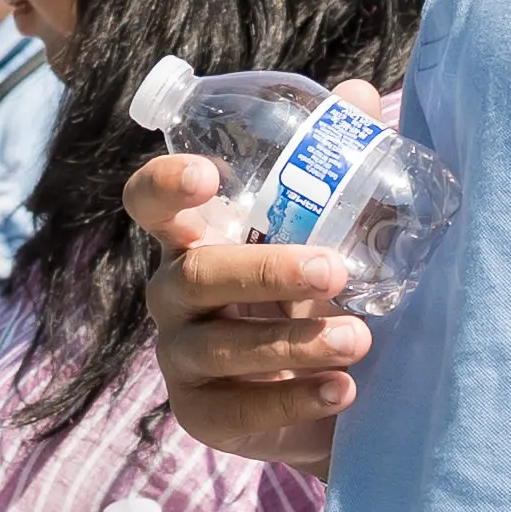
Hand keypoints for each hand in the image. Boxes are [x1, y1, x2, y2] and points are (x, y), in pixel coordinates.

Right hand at [140, 155, 369, 467]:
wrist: (338, 393)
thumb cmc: (317, 295)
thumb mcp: (330, 234)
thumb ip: (338, 171)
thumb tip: (360, 95)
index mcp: (197, 238)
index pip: (150, 203)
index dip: (164, 186)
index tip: (207, 176)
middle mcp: (174, 294)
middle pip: (192, 276)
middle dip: (265, 271)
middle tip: (336, 269)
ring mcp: (180, 358)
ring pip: (217, 347)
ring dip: (293, 340)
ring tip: (360, 339)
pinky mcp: (202, 416)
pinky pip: (235, 410)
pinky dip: (292, 400)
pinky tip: (343, 390)